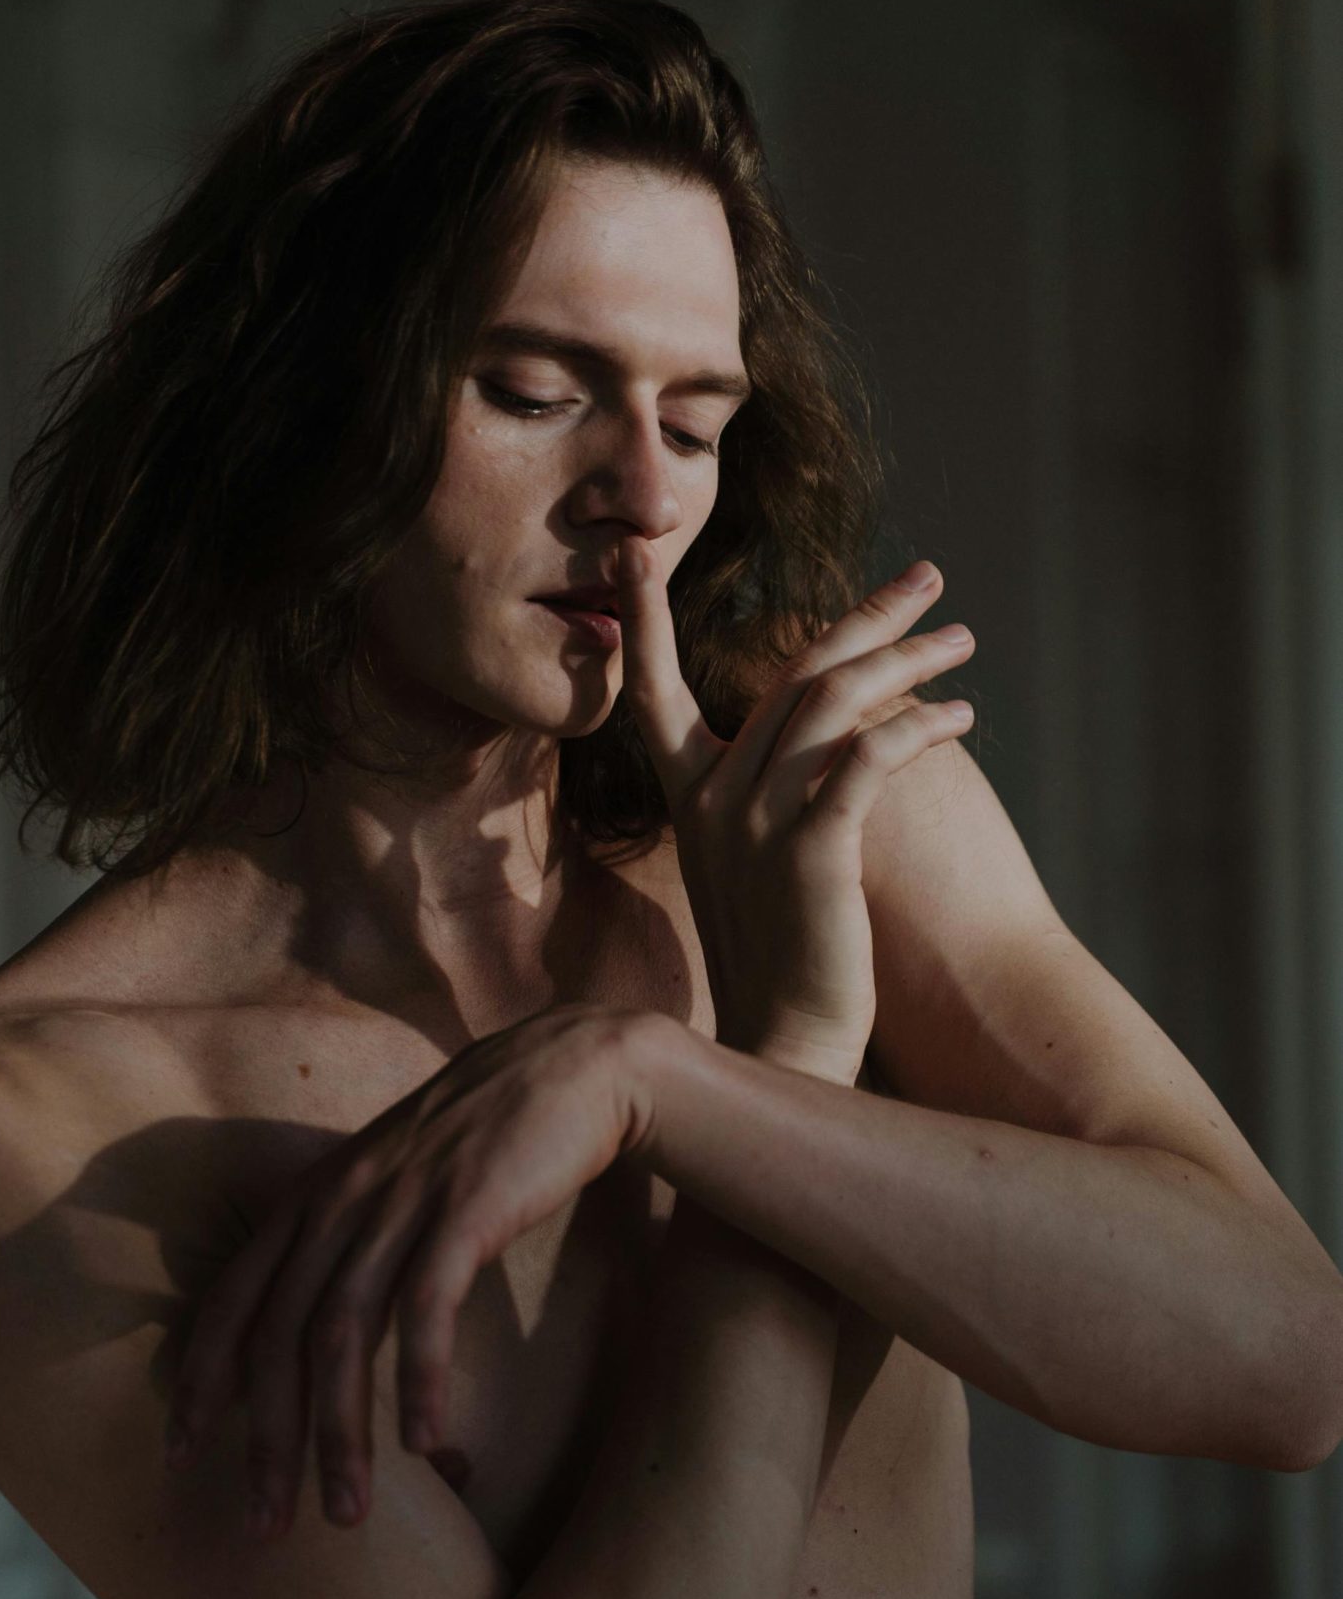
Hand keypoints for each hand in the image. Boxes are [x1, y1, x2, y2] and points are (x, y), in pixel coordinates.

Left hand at [161, 1005, 656, 1535]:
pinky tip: (422, 1442)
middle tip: (266, 1527)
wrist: (571, 1067)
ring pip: (342, 1337)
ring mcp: (399, 1203)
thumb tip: (322, 1327)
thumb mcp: (393, 1182)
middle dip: (265, 1442)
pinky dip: (417, 1381)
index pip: (230, 1301)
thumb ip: (350, 1241)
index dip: (201, 1382)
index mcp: (311, 1197)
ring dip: (339, 1437)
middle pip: (276, 1337)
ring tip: (348, 1515)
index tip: (179, 1457)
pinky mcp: (464, 1210)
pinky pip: (425, 1312)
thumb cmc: (487, 1138)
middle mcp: (339, 1200)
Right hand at [615, 547, 975, 1085]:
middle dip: (865, 615)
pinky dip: (917, 727)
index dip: (644, 617)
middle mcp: (713, 798)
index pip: (652, 687)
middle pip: (790, 672)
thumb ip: (770, 792)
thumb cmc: (781, 958)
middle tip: (928, 576)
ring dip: (907, 661)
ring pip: (831, 702)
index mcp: (690, 794)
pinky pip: (866, 759)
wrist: (783, 1049)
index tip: (636, 549)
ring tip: (962, 643)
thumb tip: (823, 732)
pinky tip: (961, 720)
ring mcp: (756, 824)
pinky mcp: (810, 853)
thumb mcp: (756, 862)